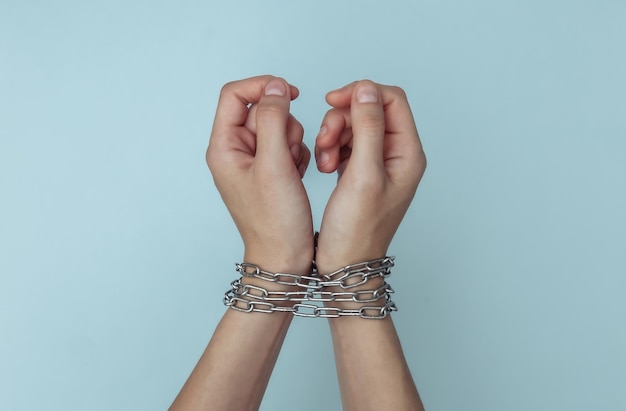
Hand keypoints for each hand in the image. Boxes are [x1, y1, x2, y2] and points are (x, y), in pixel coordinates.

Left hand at [206, 76, 313, 275]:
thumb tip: (276, 86)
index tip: (291, 92)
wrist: (285, 257)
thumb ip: (274, 119)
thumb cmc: (275, 222)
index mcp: (224, 147)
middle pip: (262, 110)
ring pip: (279, 126)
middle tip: (287, 155)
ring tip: (293, 170)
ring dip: (293, 141)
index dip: (263, 86)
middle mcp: (235, 151)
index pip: (235, 95)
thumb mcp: (274, 165)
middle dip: (284, 125)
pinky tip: (298, 176)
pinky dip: (298, 154)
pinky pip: (288, 144)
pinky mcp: (270, 169)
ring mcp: (253, 161)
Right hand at [314, 80, 425, 272]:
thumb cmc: (357, 230)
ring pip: (354, 126)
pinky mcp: (361, 172)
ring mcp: (378, 164)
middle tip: (324, 142)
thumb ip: (368, 128)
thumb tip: (366, 89)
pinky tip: (323, 168)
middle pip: (369, 110)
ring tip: (322, 162)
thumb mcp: (363, 174)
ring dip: (332, 136)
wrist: (345, 265)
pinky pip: (345, 144)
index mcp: (407, 153)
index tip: (333, 101)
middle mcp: (396, 155)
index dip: (362, 94)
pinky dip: (330, 149)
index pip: (391, 100)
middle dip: (342, 120)